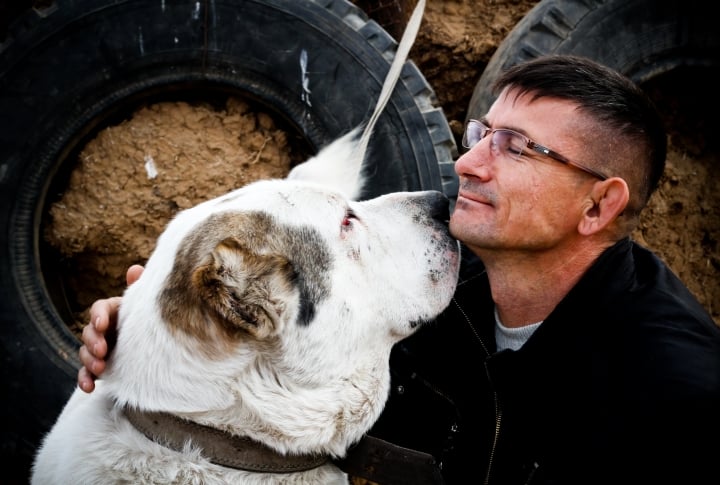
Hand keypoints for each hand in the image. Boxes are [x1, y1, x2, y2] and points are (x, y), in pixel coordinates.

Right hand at [77, 264, 143, 392]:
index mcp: (114, 311)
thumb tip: (135, 269)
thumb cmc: (153, 322)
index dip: (98, 316)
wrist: (162, 350)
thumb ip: (140, 290)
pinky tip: (89, 387)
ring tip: (101, 368)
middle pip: (89, 331)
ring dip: (89, 361)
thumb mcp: (148, 307)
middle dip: (93, 341)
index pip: (99, 309)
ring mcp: (100, 349)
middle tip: (103, 350)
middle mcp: (104, 330)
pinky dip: (85, 379)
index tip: (103, 324)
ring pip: (85, 353)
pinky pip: (87, 373)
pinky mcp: (101, 367)